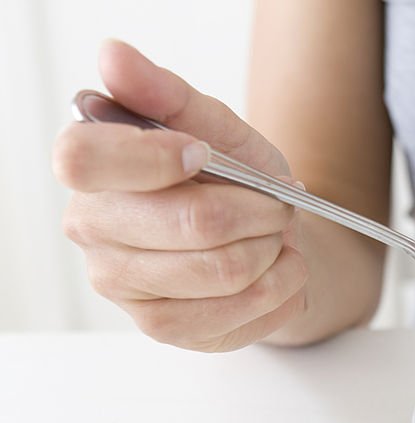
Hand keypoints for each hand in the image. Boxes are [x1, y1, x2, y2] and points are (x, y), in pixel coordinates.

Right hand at [53, 40, 307, 351]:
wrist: (265, 236)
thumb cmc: (230, 178)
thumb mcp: (212, 125)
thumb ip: (166, 94)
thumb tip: (114, 57)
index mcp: (90, 168)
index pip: (85, 160)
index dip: (155, 157)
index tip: (205, 153)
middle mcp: (92, 229)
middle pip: (190, 223)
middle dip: (259, 210)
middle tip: (277, 204)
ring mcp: (123, 286)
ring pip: (225, 271)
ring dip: (274, 250)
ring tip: (278, 237)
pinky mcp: (162, 327)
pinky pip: (239, 312)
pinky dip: (282, 287)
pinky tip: (280, 271)